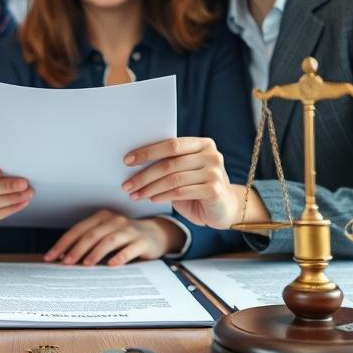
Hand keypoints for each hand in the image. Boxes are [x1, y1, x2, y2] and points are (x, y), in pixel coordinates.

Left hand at [45, 211, 183, 266]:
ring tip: (85, 264)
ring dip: (95, 252)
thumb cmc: (124, 237)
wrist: (155, 234)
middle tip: (66, 263)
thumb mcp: (106, 235)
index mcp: (102, 217)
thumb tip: (63, 258)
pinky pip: (130, 249)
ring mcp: (129, 230)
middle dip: (76, 249)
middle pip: (92, 235)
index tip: (51, 256)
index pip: (78, 229)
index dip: (63, 243)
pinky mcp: (142, 241)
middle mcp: (114, 221)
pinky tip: (112, 265)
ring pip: (109, 240)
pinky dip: (120, 257)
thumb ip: (88, 243)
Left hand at [122, 137, 257, 228]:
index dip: (147, 152)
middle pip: (170, 163)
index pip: (171, 144)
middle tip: (127, 184)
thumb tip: (134, 163)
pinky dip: (162, 196)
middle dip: (144, 174)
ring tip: (134, 194)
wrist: (226, 208)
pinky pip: (180, 192)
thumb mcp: (185, 171)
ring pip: (173, 179)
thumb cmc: (199, 188)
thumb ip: (170, 163)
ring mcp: (215, 172)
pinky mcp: (214, 190)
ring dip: (149, 188)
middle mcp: (211, 155)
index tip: (127, 161)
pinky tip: (151, 199)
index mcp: (203, 144)